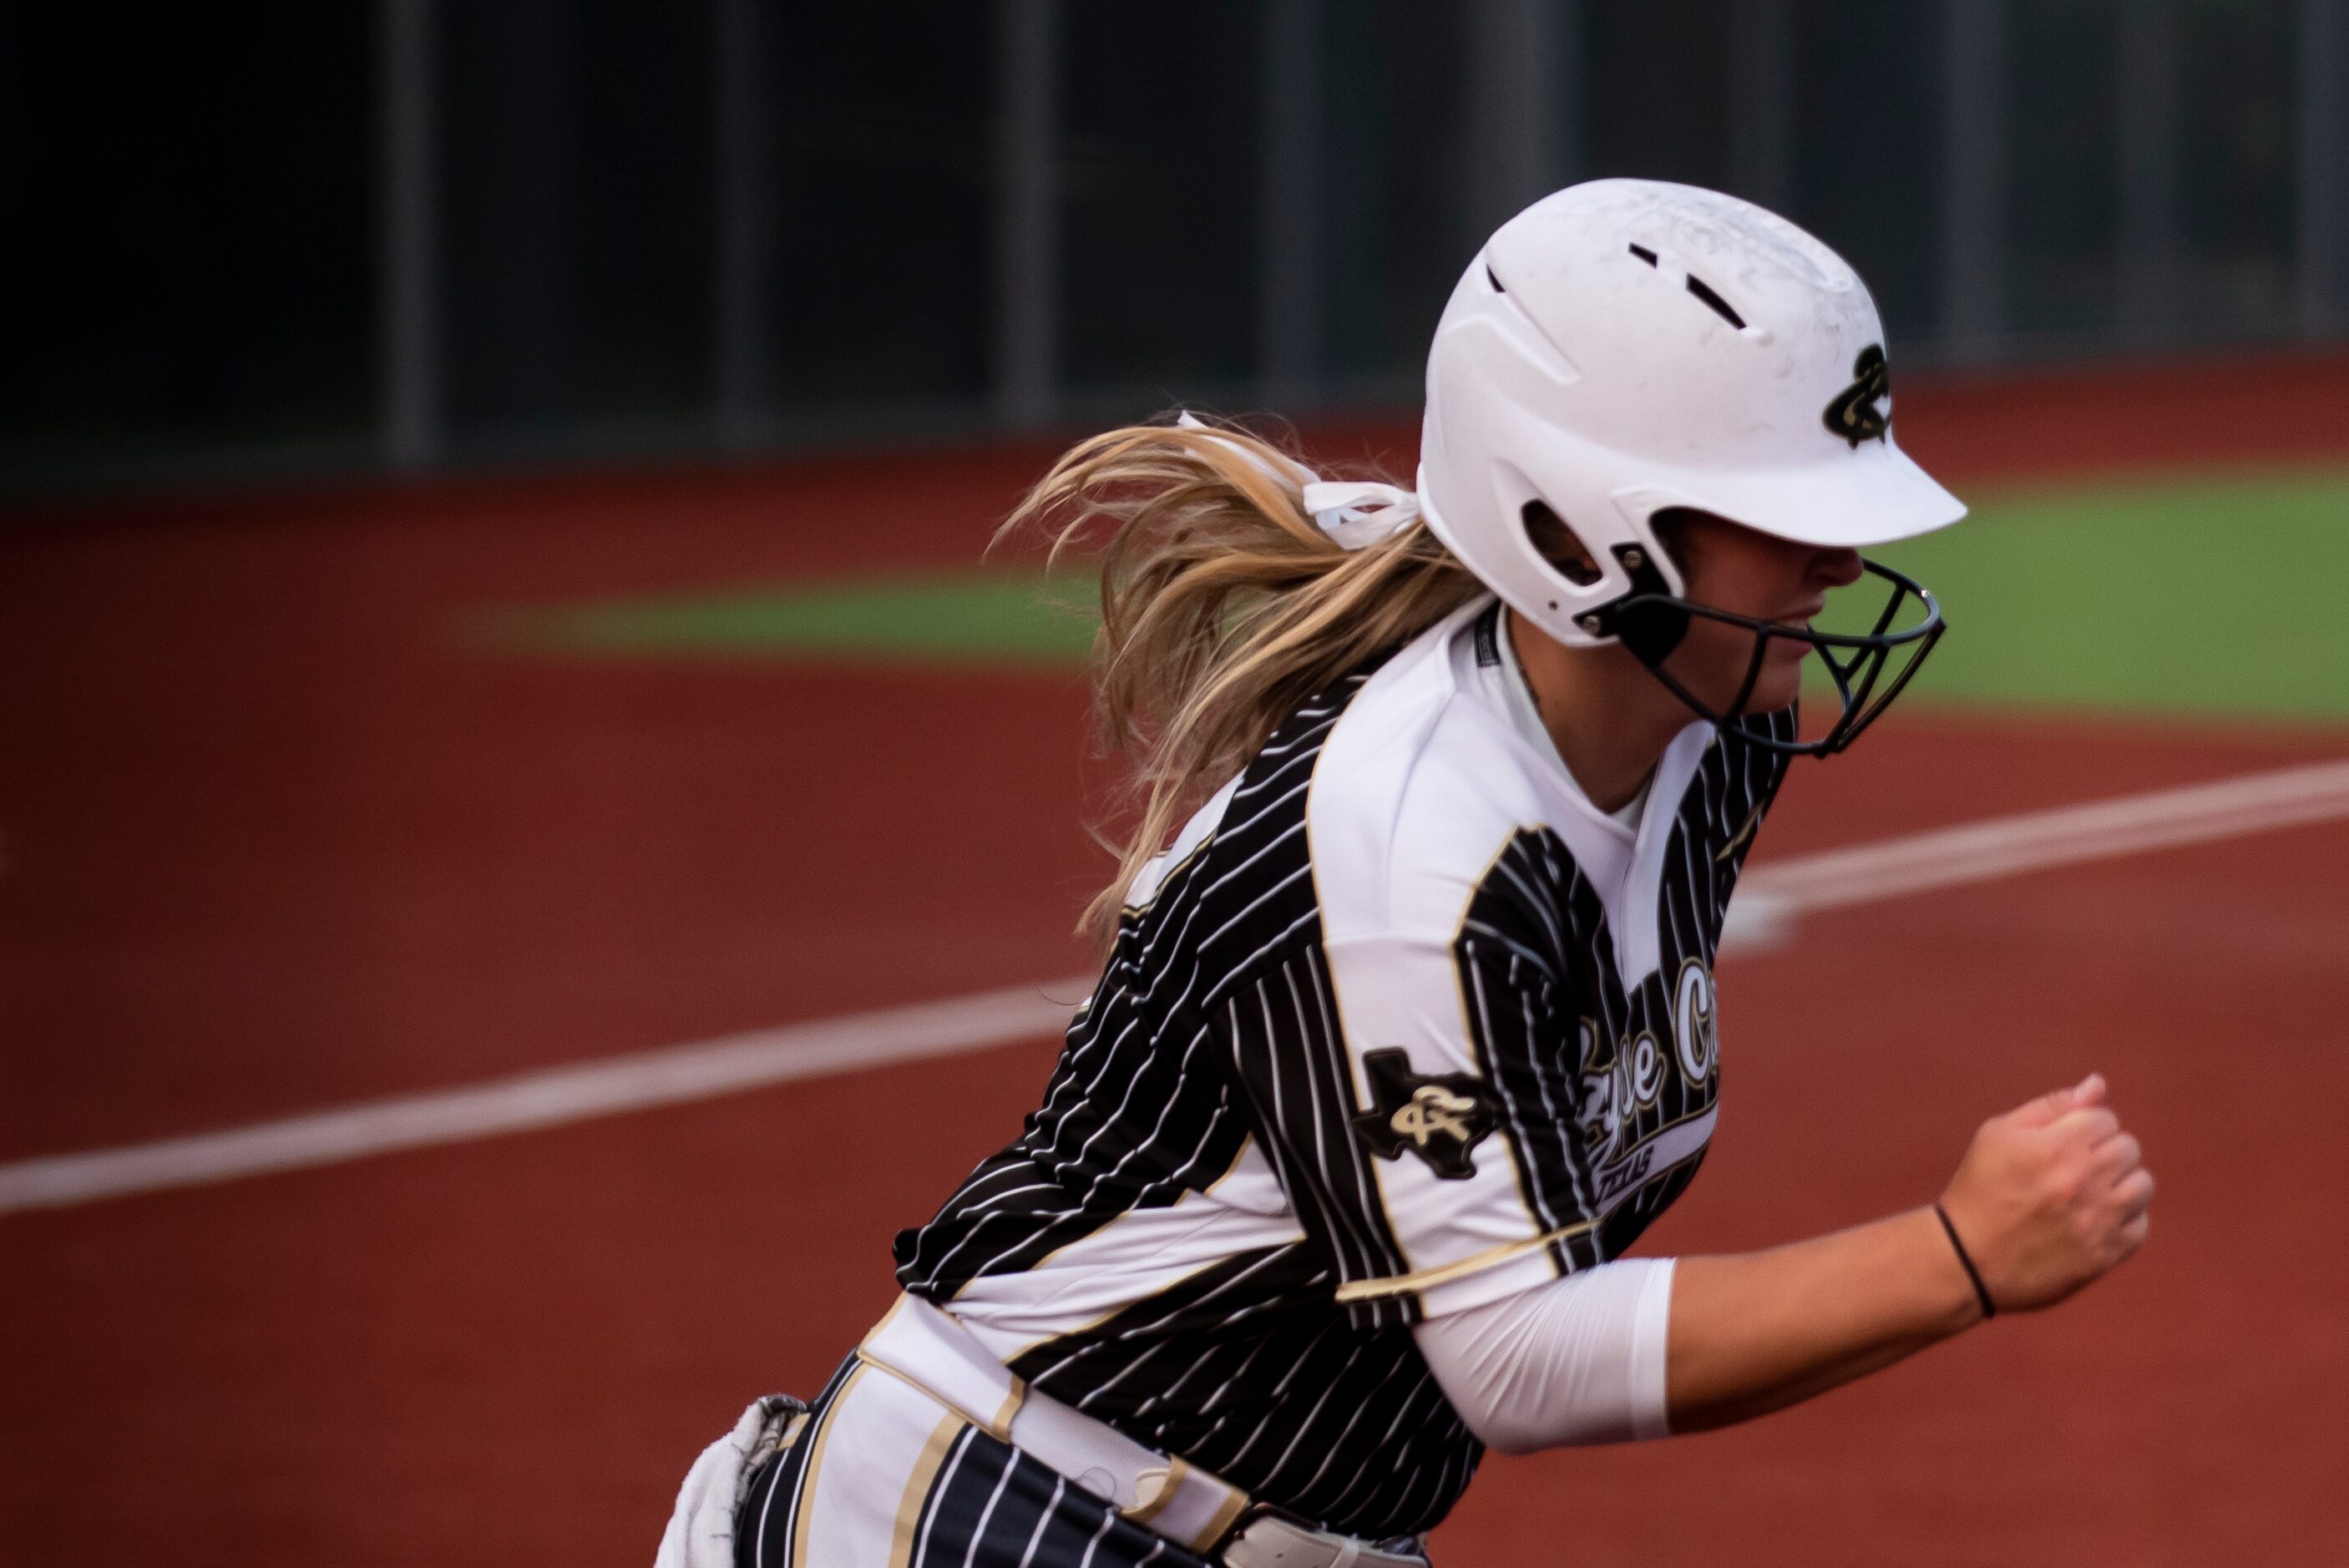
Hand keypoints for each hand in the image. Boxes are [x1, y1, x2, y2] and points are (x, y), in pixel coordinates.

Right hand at [1938, 1074, 2153, 1314]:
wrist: (1967, 1259)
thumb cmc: (1979, 1188)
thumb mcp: (1998, 1135)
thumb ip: (2051, 1106)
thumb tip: (2097, 1085)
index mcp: (2057, 1145)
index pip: (2104, 1118)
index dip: (2083, 1126)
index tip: (2061, 1143)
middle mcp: (2084, 1180)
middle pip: (2128, 1147)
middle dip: (2104, 1151)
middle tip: (2072, 1168)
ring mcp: (2099, 1220)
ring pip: (2142, 1184)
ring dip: (2120, 1183)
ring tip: (2089, 1193)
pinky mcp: (2106, 1253)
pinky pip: (2141, 1224)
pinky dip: (2124, 1218)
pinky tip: (2094, 1219)